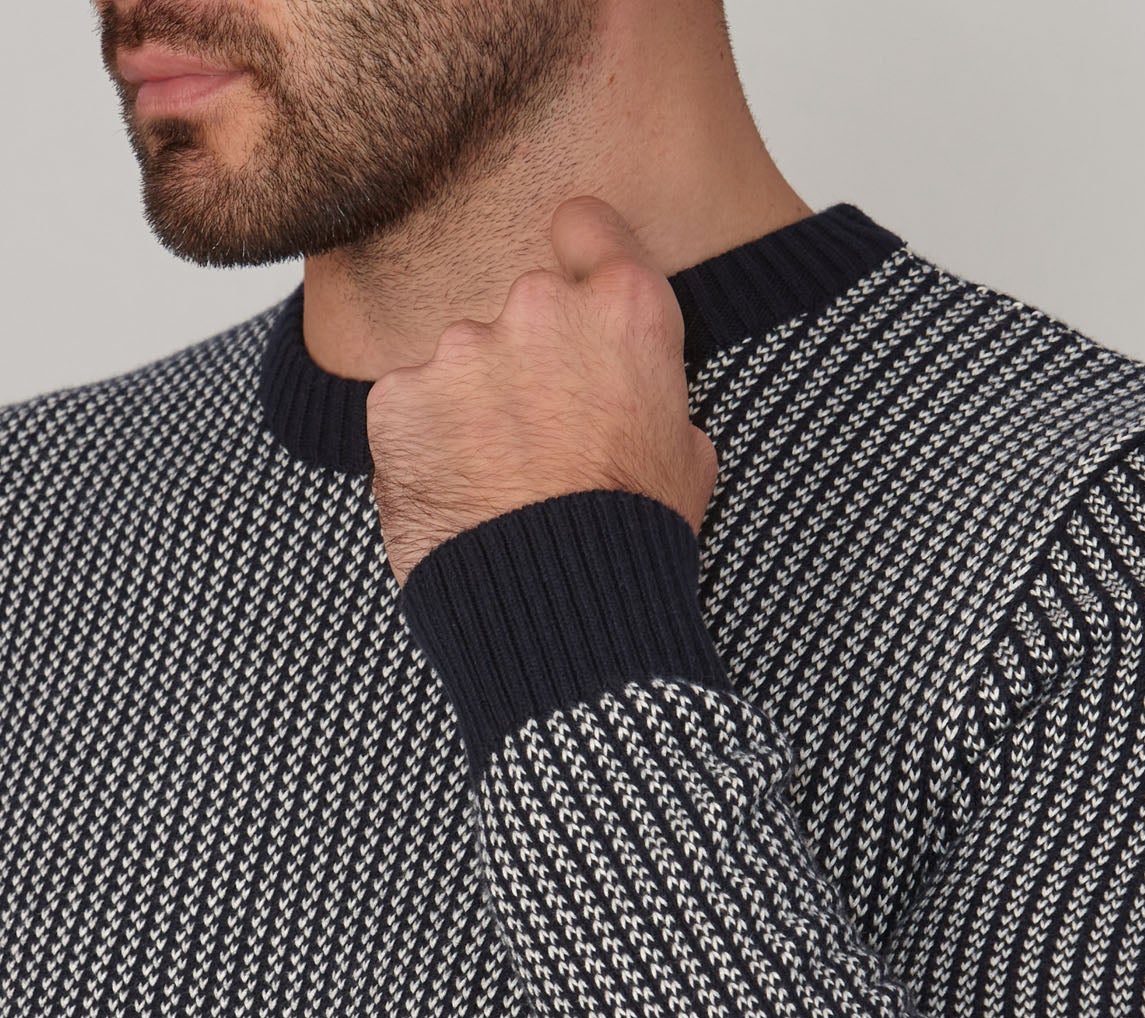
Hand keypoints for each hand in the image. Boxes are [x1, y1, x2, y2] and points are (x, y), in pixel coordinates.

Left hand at [366, 196, 719, 586]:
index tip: (571, 289)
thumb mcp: (686, 454)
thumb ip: (651, 392)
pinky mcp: (398, 396)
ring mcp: (461, 349)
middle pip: (520, 308)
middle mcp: (538, 307)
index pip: (585, 223)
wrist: (558, 607)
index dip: (577, 254)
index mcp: (624, 310)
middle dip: (524, 358)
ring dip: (469, 406)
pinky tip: (454, 495)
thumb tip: (633, 394)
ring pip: (459, 361)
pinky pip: (408, 406)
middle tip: (539, 438)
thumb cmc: (634, 538)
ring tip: (495, 483)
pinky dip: (422, 443)